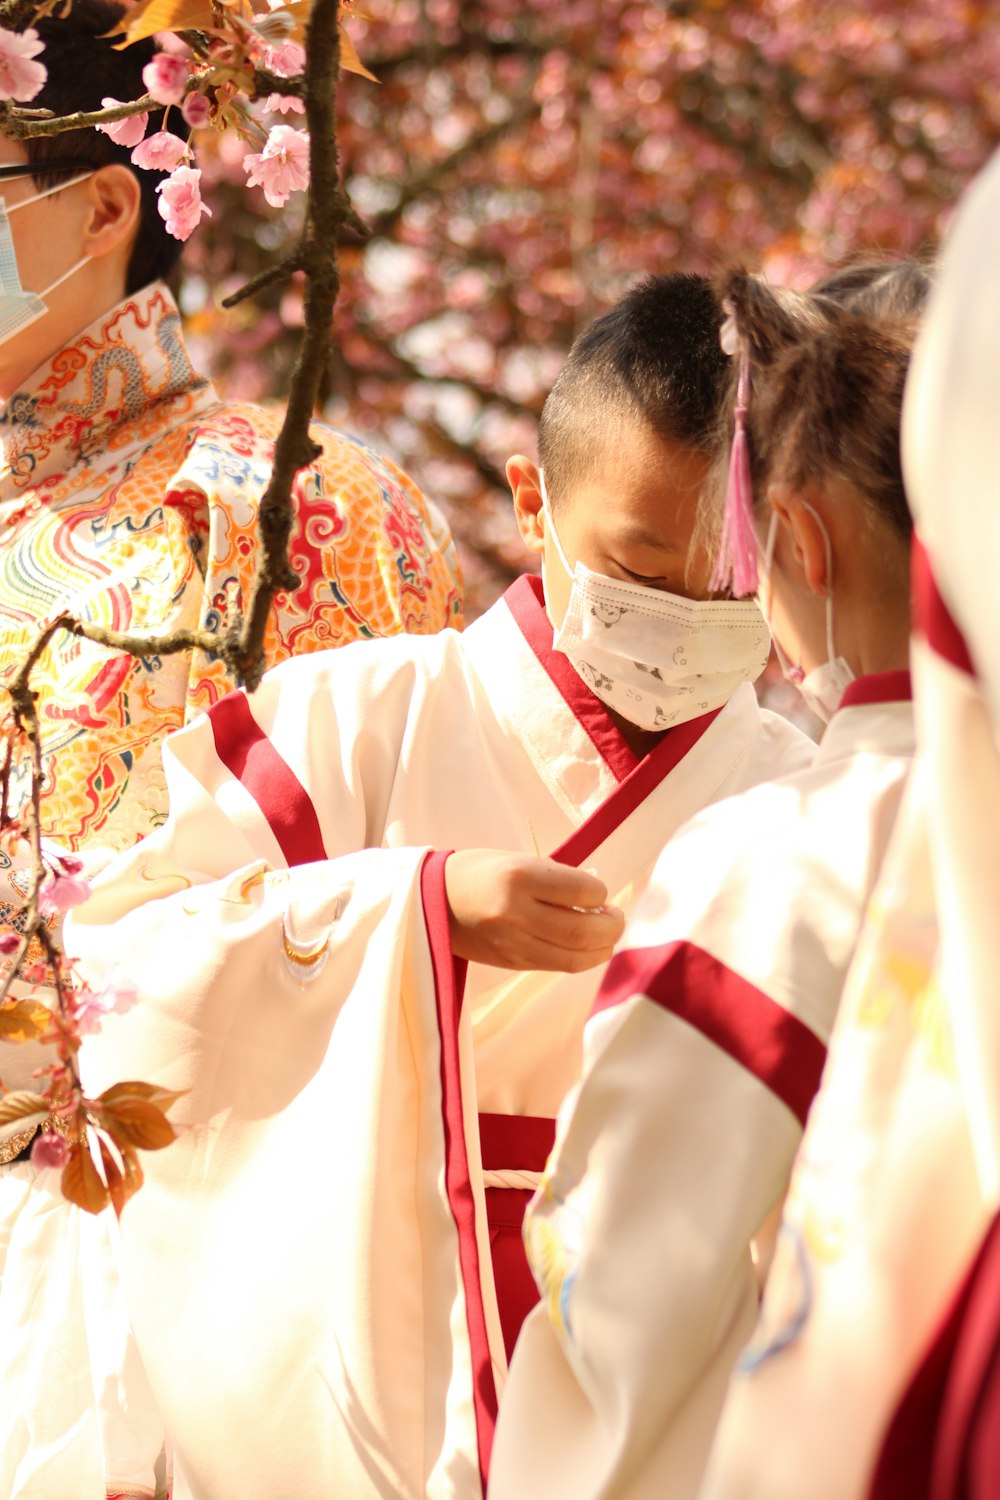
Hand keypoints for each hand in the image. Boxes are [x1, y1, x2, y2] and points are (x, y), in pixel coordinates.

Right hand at [444, 849, 624, 971]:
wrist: (432, 901)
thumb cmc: (480, 873)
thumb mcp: (515, 861)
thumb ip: (554, 879)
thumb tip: (597, 899)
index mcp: (518, 876)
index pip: (581, 890)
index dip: (600, 893)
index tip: (599, 891)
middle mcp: (515, 912)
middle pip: (581, 930)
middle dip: (611, 925)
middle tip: (616, 916)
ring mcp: (512, 943)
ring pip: (574, 956)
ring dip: (602, 947)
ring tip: (607, 935)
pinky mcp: (511, 963)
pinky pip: (557, 965)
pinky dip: (581, 958)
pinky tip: (586, 947)